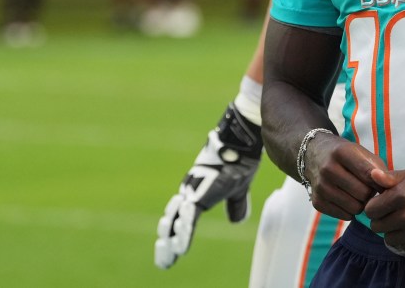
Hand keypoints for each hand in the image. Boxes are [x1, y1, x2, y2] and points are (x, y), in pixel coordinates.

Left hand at [154, 103, 261, 268]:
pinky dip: (184, 233)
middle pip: (172, 222)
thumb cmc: (240, 160)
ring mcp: (192, 192)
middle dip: (167, 243)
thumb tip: (236, 221)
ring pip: (176, 222)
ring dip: (172, 242)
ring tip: (167, 259)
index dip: (175, 234)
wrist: (240, 142)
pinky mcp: (200, 193)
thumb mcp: (239, 188)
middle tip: (163, 263)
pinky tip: (180, 247)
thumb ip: (235, 204)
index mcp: (197, 192)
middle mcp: (189, 192)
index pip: (180, 217)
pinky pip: (188, 218)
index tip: (170, 250)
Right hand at [302, 132, 387, 220]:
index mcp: (342, 152)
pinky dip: (351, 211)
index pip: (369, 174)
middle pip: (363, 193)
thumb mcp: (363, 154)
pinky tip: (349, 200)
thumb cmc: (347, 156)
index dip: (380, 182)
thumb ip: (379, 169)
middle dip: (370, 194)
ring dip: (362, 204)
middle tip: (369, 189)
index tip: (383, 184)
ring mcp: (320, 187)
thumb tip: (391, 188)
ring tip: (359, 194)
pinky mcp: (317, 202)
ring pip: (355, 207)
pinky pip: (345, 216)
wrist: (316, 155)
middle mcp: (328, 169)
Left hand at [364, 166, 404, 251]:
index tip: (382, 203)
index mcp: (401, 195)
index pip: (371, 210)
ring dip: (392, 231)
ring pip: (389, 239)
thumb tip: (372, 175)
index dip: (375, 206)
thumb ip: (392, 177)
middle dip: (381, 219)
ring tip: (403, 221)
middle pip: (377, 227)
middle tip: (392, 212)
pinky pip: (404, 247)